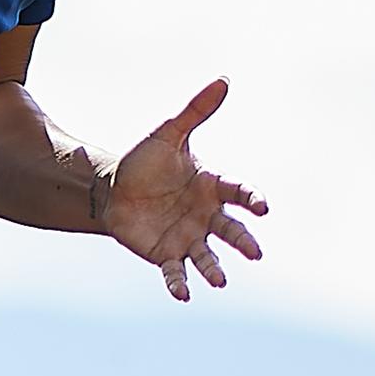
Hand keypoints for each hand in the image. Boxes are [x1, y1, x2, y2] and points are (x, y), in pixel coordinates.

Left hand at [99, 79, 266, 301]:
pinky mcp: (166, 255)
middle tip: (255, 253)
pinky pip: (176, 272)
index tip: (261, 206)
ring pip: (207, 257)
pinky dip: (179, 284)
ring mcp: (188, 237)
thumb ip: (195, 112)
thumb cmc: (146, 161)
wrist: (113, 188)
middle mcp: (205, 216)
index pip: (238, 193)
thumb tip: (223, 80)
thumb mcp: (169, 134)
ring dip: (215, 270)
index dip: (251, 199)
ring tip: (220, 281)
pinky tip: (182, 295)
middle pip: (230, 230)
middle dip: (243, 242)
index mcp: (211, 187)